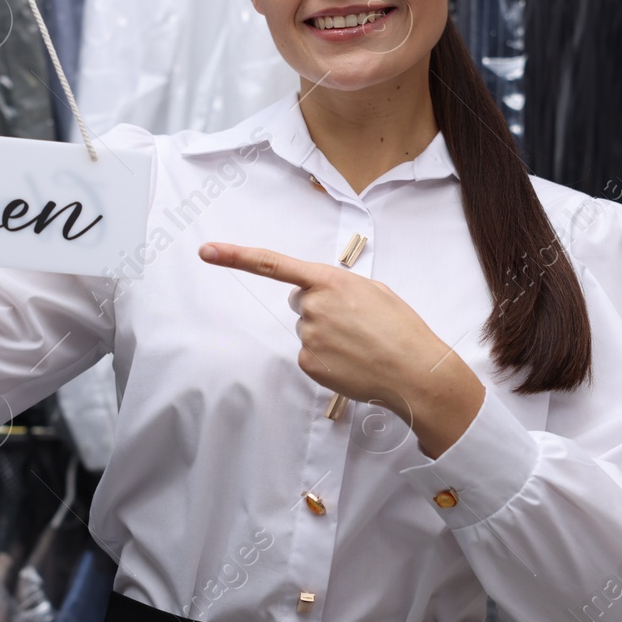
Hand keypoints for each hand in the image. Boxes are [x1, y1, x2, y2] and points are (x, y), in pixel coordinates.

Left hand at [199, 241, 485, 458]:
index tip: (206, 251)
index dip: (235, 256)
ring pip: (307, 330)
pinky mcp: (309, 363)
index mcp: (330, 280)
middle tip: (356, 324)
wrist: (415, 371)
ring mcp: (309, 336)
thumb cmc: (401, 328)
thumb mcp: (375, 291)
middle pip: (300, 303)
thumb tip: (320, 294)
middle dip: (321, 310)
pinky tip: (353, 362)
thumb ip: (341, 286)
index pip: (273, 264)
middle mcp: (313, 305)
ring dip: (328, 336)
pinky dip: (328, 359)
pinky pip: (310, 356)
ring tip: (361, 344)